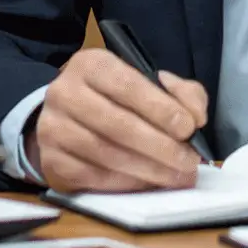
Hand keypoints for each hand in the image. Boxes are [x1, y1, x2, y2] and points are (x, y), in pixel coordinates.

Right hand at [26, 48, 208, 193]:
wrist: (67, 116)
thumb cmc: (115, 98)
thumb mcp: (146, 82)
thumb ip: (179, 92)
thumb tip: (196, 116)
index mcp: (91, 64)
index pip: (127, 85)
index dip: (160, 108)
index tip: (189, 128)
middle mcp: (65, 92)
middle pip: (117, 124)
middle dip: (159, 146)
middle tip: (188, 162)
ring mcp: (53, 127)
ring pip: (105, 153)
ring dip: (146, 169)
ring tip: (175, 177)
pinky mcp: (51, 160)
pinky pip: (91, 176)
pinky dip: (124, 183)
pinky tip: (147, 183)